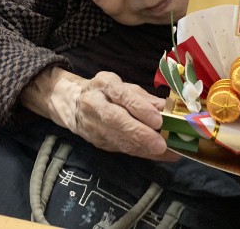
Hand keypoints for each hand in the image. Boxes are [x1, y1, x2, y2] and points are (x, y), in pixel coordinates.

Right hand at [21, 67, 179, 161]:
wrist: (73, 104)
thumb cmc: (105, 92)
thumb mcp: (123, 86)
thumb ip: (144, 98)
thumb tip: (166, 108)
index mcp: (103, 84)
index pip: (121, 94)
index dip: (139, 107)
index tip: (158, 119)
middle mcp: (94, 103)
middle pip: (116, 120)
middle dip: (140, 133)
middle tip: (161, 144)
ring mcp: (92, 125)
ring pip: (117, 138)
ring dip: (141, 147)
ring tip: (164, 152)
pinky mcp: (96, 141)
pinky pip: (119, 148)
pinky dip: (138, 152)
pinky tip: (155, 155)